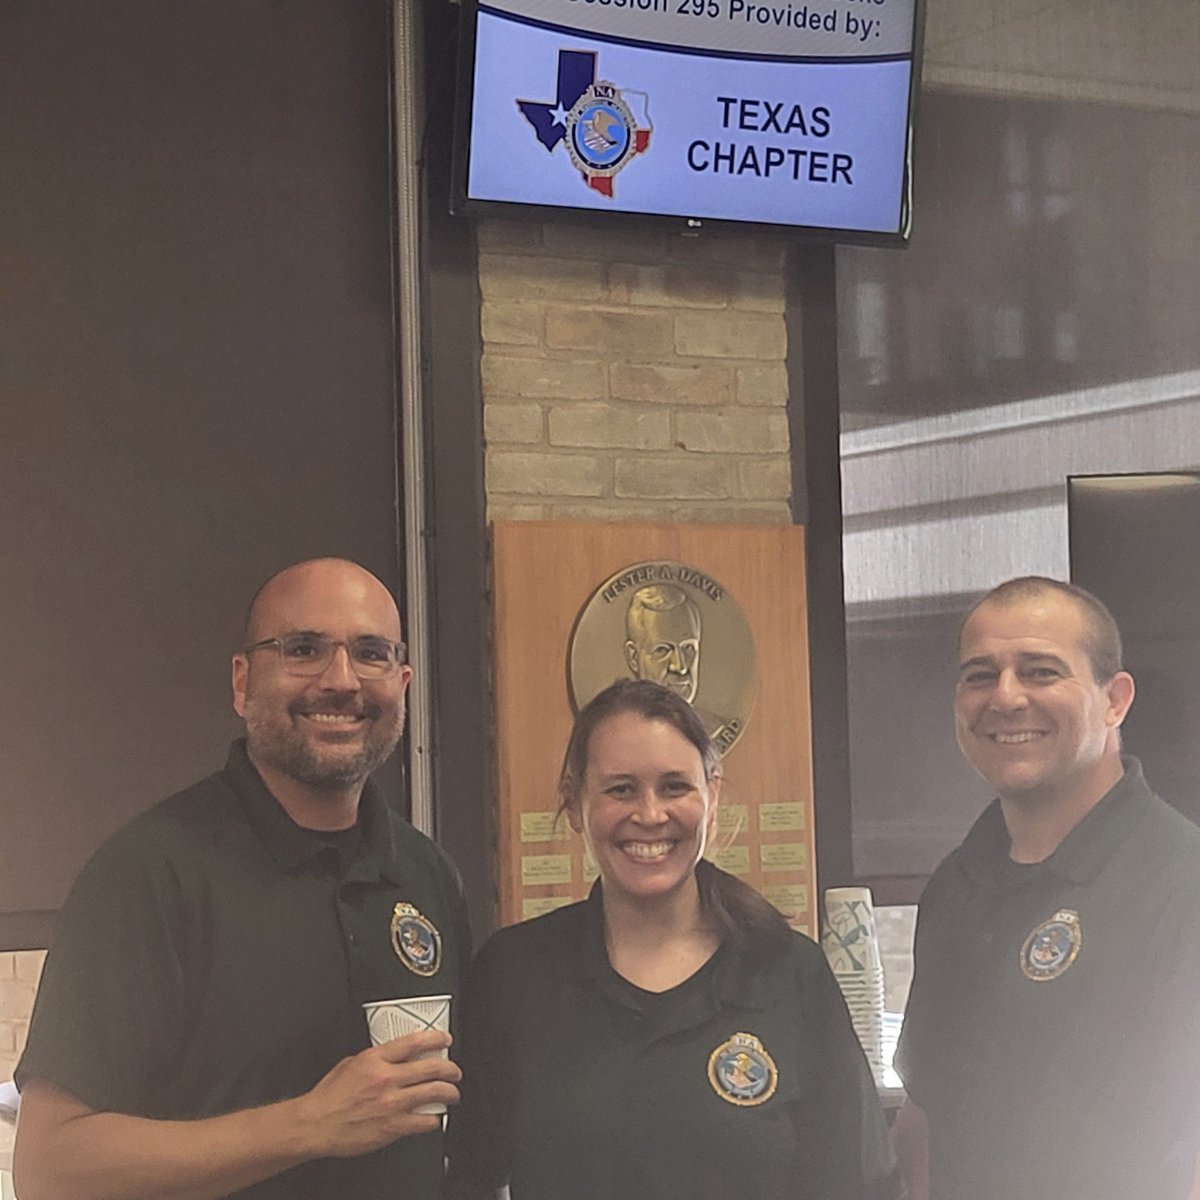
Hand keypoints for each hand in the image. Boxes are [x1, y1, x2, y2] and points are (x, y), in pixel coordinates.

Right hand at [294, 1030, 461, 1158]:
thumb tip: (390, 1056)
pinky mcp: (392, 1126)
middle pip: (430, 1068)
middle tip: (455, 1072)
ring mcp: (391, 1103)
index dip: (435, 1039)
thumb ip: (373, 1059)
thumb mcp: (349, 1064)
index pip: (414, 1042)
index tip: (445, 1040)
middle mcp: (386, 1079)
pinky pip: (424, 1121)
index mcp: (375, 1059)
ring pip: (433, 1093)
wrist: (316, 1125)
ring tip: (452, 1094)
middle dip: (450, 1069)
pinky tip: (435, 1118)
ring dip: (449, 1093)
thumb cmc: (328, 1097)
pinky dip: (434, 1119)